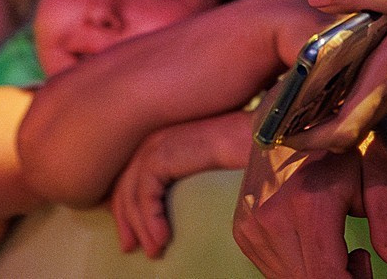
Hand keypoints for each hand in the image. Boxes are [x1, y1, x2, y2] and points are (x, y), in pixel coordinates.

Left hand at [111, 111, 253, 258]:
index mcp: (165, 139)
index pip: (132, 176)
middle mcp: (156, 138)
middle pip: (125, 186)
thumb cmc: (244, 149)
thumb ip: (186, 176)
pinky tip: (162, 239)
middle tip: (130, 248)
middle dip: (126, 220)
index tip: (133, 234)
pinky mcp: (165, 154)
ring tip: (155, 251)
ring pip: (134, 193)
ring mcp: (158, 144)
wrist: (261, 134)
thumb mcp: (206, 166)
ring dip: (142, 227)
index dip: (127, 207)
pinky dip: (151, 220)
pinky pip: (146, 194)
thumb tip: (174, 204)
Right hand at [232, 138, 386, 278]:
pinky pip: (275, 270)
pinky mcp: (242, 230)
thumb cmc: (345, 139)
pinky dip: (301, 267)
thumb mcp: (378, 167)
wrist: (293, 111)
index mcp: (310, 204)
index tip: (366, 264)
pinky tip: (316, 241)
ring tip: (339, 245)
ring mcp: (251, 226)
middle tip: (360, 256)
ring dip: (319, 276)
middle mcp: (272, 218)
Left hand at [294, 0, 386, 154]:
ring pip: (358, 120)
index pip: (343, 130)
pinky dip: (342, 103)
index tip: (280, 131)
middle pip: (346, 134)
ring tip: (296, 96)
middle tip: (280, 115)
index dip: (308, 139)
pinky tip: (329, 78)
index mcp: (386, 76)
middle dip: (310, 134)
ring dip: (326, 118)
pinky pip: (369, 104)